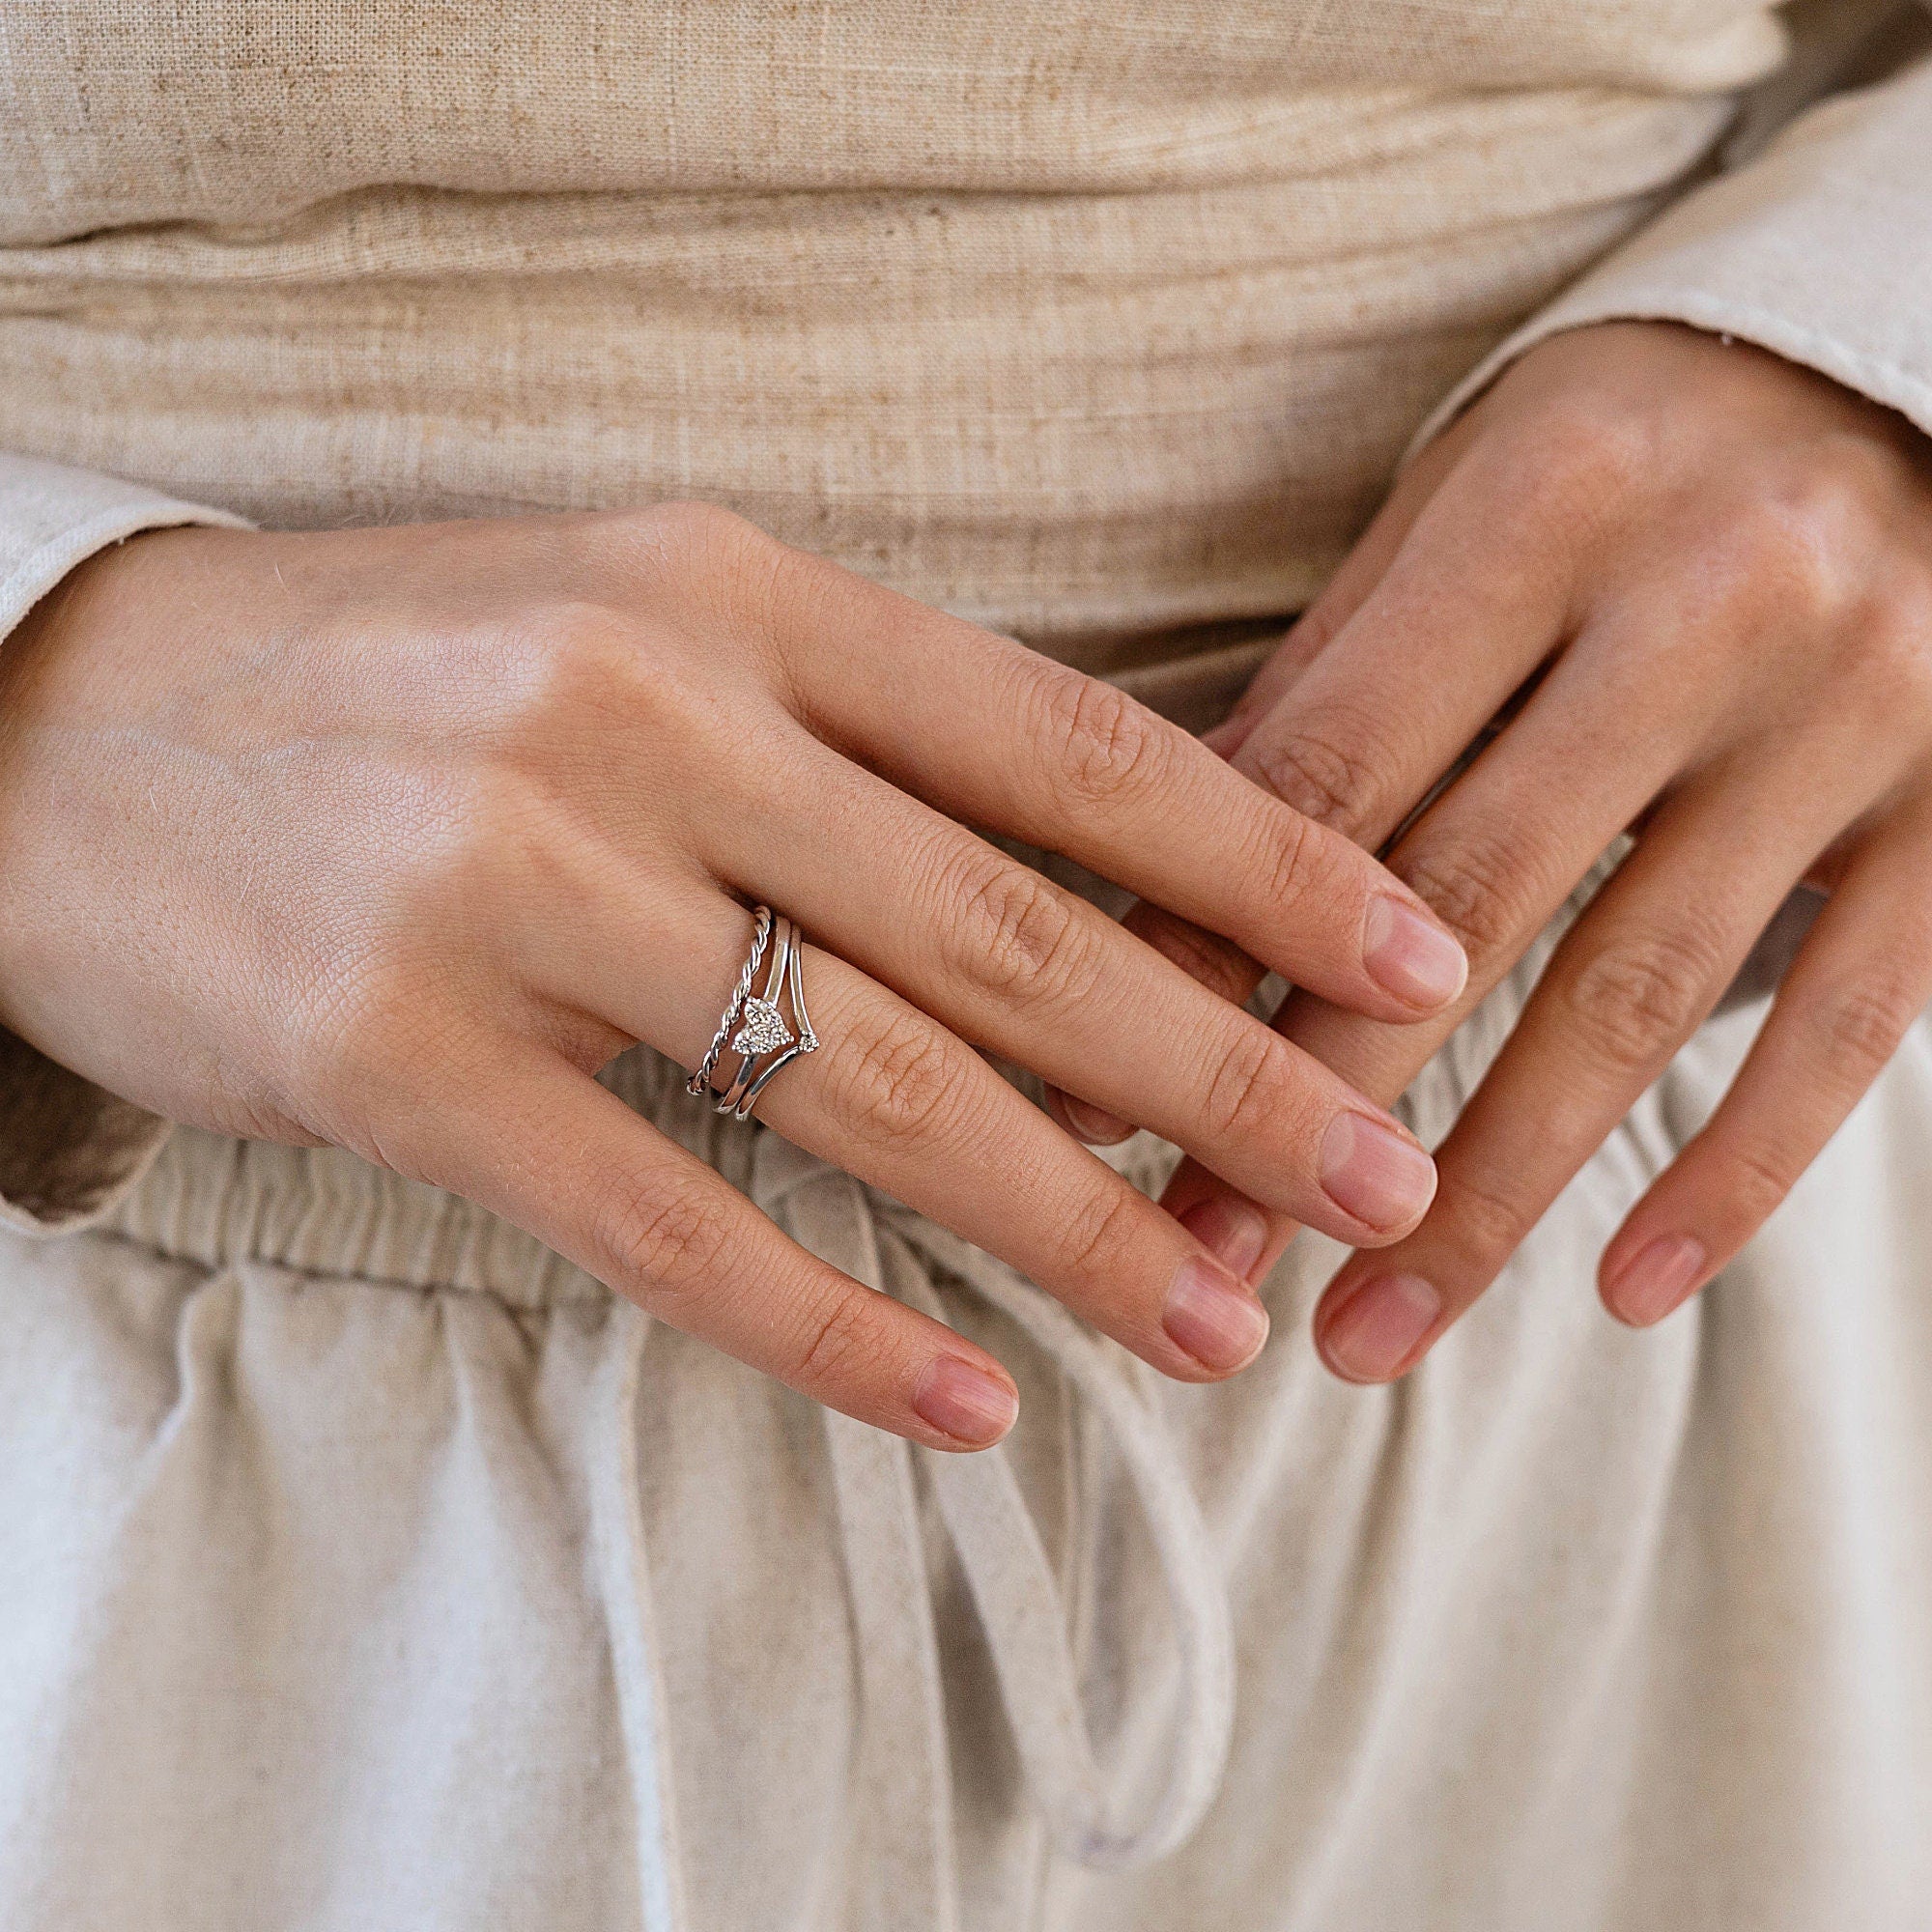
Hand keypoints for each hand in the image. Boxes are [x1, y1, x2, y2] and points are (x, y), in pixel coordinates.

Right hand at [0, 505, 1464, 1443]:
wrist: (78, 724)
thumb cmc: (410, 677)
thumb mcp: (640, 629)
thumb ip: (856, 739)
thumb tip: (1105, 892)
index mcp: (729, 598)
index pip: (1061, 743)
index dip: (1265, 858)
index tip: (1414, 957)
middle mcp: (643, 725)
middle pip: (1006, 934)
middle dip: (1223, 1071)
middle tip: (1380, 1172)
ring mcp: (514, 891)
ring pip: (866, 1090)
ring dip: (1066, 1224)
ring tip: (1210, 1320)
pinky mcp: (400, 1058)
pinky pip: (669, 1224)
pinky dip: (834, 1330)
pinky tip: (966, 1404)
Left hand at [1051, 322, 1931, 1380]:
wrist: (1914, 364)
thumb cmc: (1631, 449)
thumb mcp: (1467, 508)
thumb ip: (1330, 690)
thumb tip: (1161, 909)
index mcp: (1545, 506)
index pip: (1334, 771)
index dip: (1205, 953)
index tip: (1095, 1104)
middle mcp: (1711, 600)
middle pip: (1469, 905)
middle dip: (1320, 1107)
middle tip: (1204, 1260)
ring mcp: (1860, 710)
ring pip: (1639, 1000)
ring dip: (1490, 1195)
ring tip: (1369, 1334)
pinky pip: (1850, 1026)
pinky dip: (1732, 1174)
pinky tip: (1620, 1291)